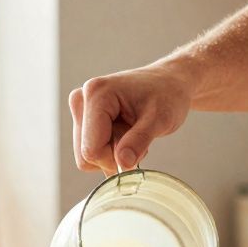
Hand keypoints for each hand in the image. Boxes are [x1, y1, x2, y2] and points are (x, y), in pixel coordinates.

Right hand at [68, 63, 194, 175]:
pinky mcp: (83, 117)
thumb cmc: (166, 95)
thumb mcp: (160, 119)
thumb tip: (122, 163)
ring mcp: (80, 108)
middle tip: (136, 139)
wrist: (167, 83)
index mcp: (96, 94)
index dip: (114, 160)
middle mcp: (81, 99)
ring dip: (111, 154)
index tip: (137, 149)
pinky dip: (108, 150)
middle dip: (112, 157)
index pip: (91, 150)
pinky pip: (89, 150)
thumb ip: (139, 140)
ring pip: (85, 156)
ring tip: (131, 133)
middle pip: (86, 155)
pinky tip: (123, 133)